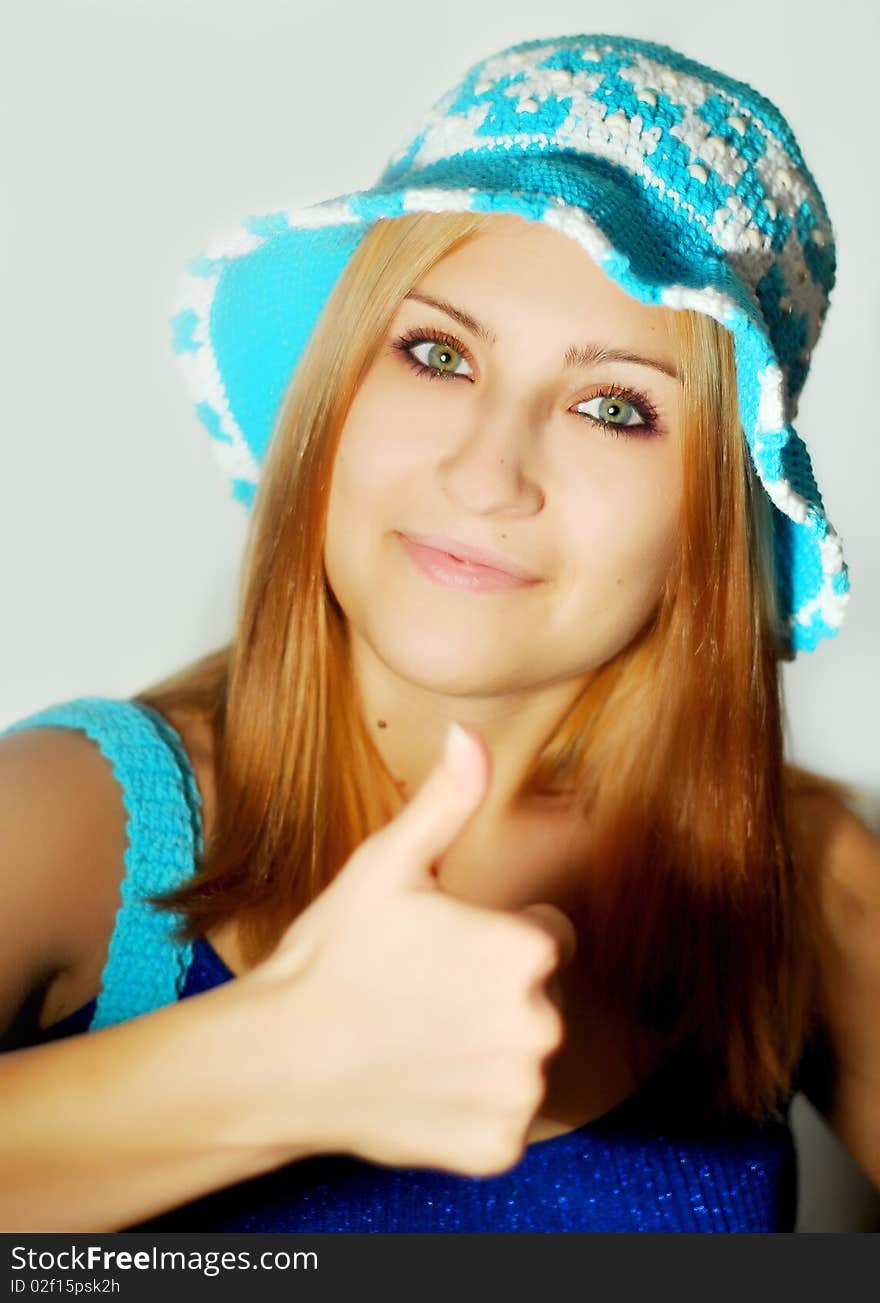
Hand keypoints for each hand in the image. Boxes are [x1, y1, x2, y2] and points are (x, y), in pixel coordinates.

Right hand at [253, 722, 576, 1175]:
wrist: (277, 1060)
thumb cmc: (332, 955)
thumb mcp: (387, 866)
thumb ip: (446, 800)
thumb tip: (469, 733)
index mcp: (526, 948)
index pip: (548, 936)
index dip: (493, 937)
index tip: (441, 950)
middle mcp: (541, 1022)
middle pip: (540, 999)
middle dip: (494, 995)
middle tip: (423, 995)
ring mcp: (520, 1091)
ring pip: (522, 1057)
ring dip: (485, 1051)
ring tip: (417, 1039)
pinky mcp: (499, 1145)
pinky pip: (503, 1116)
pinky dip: (470, 1108)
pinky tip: (420, 1085)